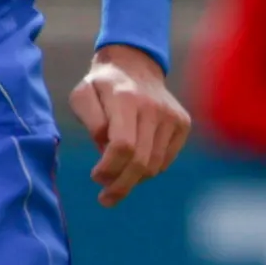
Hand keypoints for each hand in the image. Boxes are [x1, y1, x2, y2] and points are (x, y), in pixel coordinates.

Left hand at [66, 45, 191, 206]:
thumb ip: (90, 120)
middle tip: (106, 199)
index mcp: (126, 99)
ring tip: (116, 180)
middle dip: (121, 185)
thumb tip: (105, 147)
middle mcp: (154, 108)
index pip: (123, 146)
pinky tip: (133, 164)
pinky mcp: (182, 124)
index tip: (95, 177)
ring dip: (134, 180)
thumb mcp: (83, 95)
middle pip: (141, 161)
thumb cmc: (102, 86)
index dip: (109, 168)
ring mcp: (172, 116)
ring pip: (155, 165)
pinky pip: (165, 160)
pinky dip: (148, 169)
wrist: (134, 65)